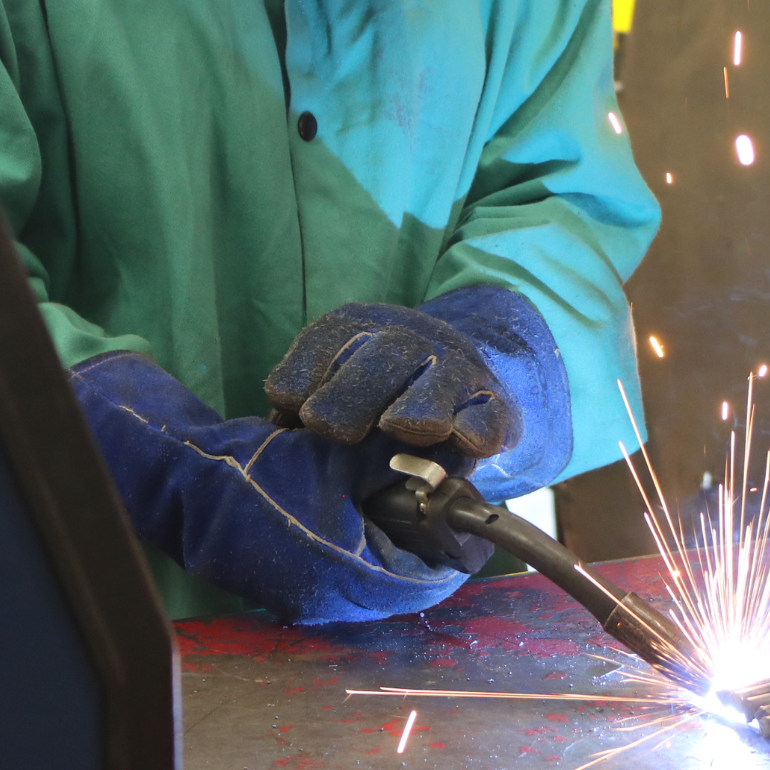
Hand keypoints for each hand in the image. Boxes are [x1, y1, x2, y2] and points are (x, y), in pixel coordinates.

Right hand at [70, 352, 465, 623]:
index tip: (462, 512)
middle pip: (401, 583)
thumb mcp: (340, 457)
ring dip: (392, 544)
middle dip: (423, 543)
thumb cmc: (257, 469)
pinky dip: (361, 546)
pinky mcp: (287, 588)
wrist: (183, 481)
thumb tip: (449, 453)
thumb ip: (398, 459)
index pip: (423, 579)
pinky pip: (344, 576)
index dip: (450, 545)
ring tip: (403, 502)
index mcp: (343, 580)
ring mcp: (304, 599)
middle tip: (437, 504)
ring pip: (374, 580)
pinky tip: (361, 510)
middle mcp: (326, 603)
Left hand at [266, 300, 518, 455]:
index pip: (330, 338)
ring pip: (440, 380)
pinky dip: (477, 427)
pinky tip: (463, 439)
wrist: (464, 386)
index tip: (290, 407)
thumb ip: (306, 408)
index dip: (306, 371)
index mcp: (363, 330)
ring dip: (417, 405)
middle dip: (352, 391)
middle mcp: (413, 340)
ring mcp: (458, 371)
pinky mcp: (495, 407)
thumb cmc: (380, 397)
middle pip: (384, 354)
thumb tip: (274, 439)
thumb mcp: (338, 387)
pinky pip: (489, 414)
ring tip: (397, 426)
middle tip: (331, 429)